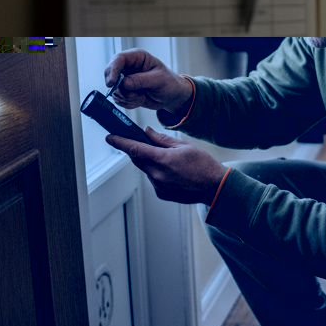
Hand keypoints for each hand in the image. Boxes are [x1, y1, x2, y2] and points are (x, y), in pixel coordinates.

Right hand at [104, 48, 192, 113]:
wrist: (171, 97)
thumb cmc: (169, 83)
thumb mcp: (159, 80)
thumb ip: (141, 80)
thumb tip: (124, 83)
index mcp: (137, 57)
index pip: (119, 59)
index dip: (113, 69)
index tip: (112, 83)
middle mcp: (128, 67)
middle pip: (110, 73)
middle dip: (118, 87)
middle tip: (128, 95)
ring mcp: (124, 79)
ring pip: (114, 89)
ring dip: (127, 97)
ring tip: (141, 97)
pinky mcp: (124, 90)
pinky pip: (118, 98)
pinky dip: (128, 102)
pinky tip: (139, 100)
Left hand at [106, 127, 225, 204]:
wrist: (215, 188)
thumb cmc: (204, 165)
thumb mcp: (184, 146)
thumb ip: (162, 139)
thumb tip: (146, 132)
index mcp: (163, 159)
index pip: (135, 149)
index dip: (120, 142)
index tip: (110, 137)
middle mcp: (158, 174)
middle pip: (138, 159)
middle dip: (136, 150)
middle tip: (139, 142)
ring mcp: (159, 186)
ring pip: (145, 169)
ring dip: (149, 162)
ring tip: (165, 159)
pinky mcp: (162, 194)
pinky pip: (153, 179)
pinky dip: (156, 172)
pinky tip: (171, 171)